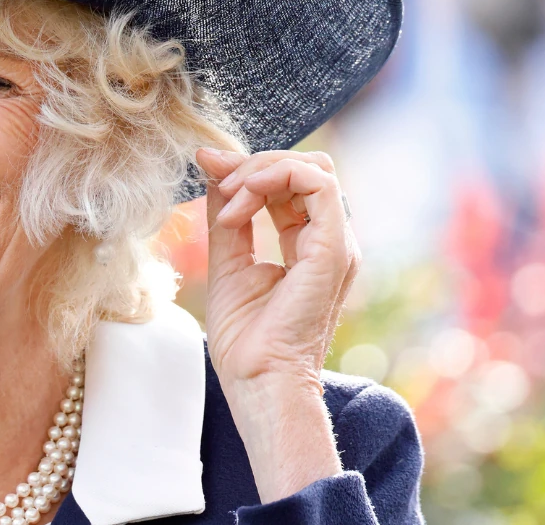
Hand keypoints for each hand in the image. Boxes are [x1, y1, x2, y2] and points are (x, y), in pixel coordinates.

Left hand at [193, 148, 359, 391]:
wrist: (257, 379)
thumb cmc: (245, 338)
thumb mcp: (227, 261)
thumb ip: (227, 215)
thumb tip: (214, 169)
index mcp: (307, 243)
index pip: (290, 182)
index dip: (249, 168)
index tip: (208, 168)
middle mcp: (328, 240)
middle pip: (305, 168)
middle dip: (255, 164)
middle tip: (218, 181)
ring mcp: (335, 245)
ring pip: (313, 169)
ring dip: (260, 171)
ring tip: (228, 201)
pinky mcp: (333, 250)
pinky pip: (318, 186)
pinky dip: (276, 178)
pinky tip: (242, 200)